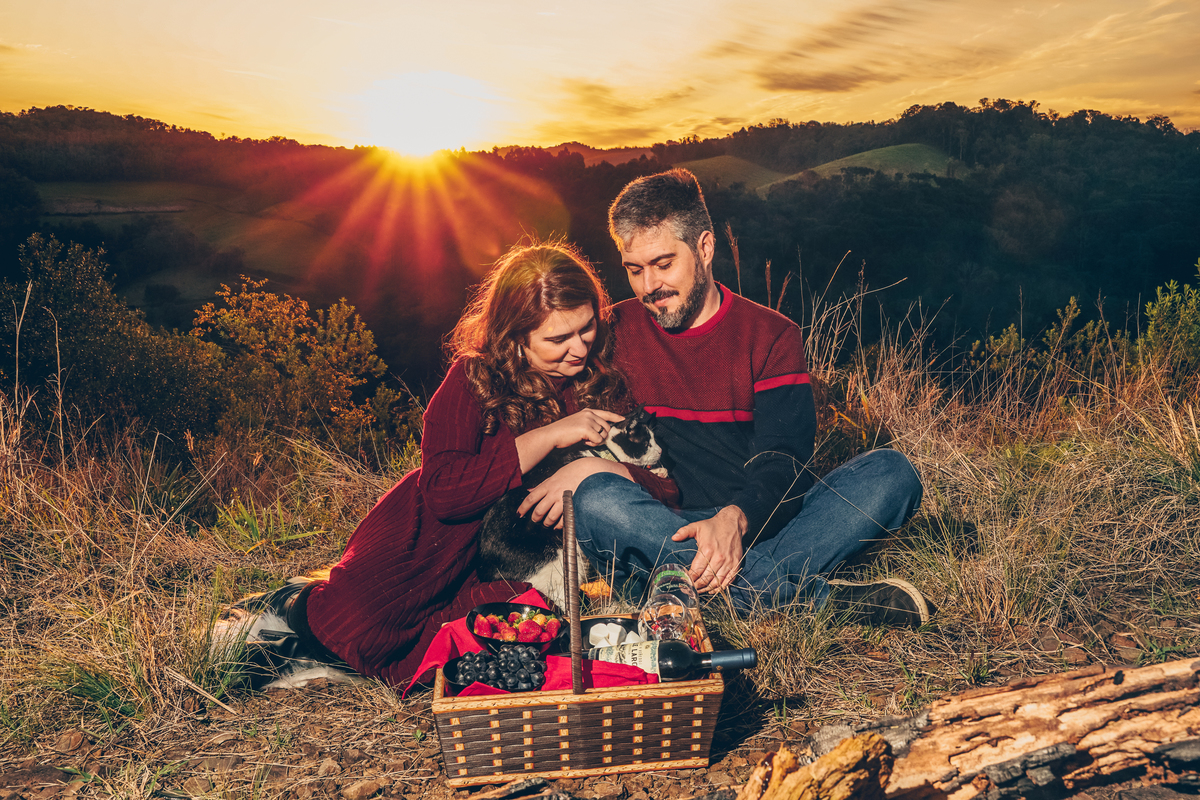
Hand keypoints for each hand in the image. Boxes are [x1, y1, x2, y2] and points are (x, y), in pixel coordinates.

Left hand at [517, 458, 631, 528]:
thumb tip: (529, 490)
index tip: (519, 514)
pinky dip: (559, 525)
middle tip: (535, 520)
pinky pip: (563, 520)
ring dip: (547, 523)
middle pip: (539, 511)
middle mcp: (554, 493)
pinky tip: (558, 525)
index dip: (523, 508)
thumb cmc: (572, 472)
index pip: (530, 499)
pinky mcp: (573, 506)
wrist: (589, 470)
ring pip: (550, 517)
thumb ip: (542, 485)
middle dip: (535, 518)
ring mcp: (564, 501)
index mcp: (548, 485)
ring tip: (547, 523)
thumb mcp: (554, 476)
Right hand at [542, 408, 624, 448]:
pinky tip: (583, 442)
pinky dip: (593, 444)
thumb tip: (602, 432)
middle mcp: (589, 414)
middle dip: (601, 436)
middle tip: (590, 440)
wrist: (552, 435)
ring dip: (596, 441)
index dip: (615, 417)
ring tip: (585, 440)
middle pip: (607, 427)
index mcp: (587, 412)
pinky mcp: (587, 428)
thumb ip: (590, 424)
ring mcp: (588, 420)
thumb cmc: (563, 432)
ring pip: (603, 435)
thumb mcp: (578, 423)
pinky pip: (598, 440)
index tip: (623, 419)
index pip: (606, 413)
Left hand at [671, 506, 746, 592]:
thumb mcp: (697, 526)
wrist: (733, 523)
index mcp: (707, 550)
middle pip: (705, 579)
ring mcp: (728, 562)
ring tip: (700, 591)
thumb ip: (684, 532)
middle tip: (691, 590)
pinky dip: (720, 588)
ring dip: (707, 589)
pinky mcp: (736, 564)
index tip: (684, 583)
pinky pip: (728, 581)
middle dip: (697, 587)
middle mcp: (718, 558)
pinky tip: (713, 589)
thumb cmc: (713, 526)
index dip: (690, 579)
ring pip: (716, 582)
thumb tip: (673, 537)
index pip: (696, 571)